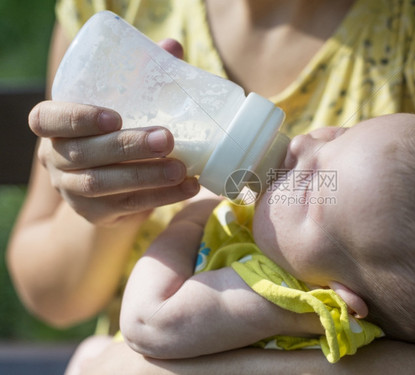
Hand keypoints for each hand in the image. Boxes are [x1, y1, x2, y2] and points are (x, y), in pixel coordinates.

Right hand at [31, 39, 199, 224]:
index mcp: (55, 126)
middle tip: (167, 139)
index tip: (114, 116)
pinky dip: (160, 197)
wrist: (114, 183)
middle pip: (83, 153)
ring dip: (146, 176)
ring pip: (103, 184)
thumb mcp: (124, 104)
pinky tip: (187, 187)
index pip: (46, 119)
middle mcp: (55, 158)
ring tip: (182, 169)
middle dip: (127, 146)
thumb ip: (144, 76)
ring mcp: (71, 189)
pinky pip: (126, 206)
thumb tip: (172, 47)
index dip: (76, 117)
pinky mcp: (95, 214)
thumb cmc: (119, 131)